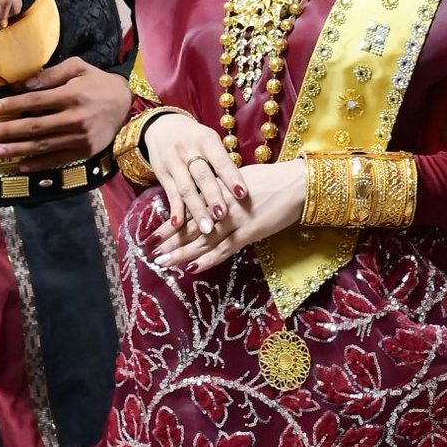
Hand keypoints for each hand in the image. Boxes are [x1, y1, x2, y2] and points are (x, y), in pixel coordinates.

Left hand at [0, 59, 134, 167]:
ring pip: (43, 146)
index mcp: (71, 95)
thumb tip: (25, 85)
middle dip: (9, 131)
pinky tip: (20, 166)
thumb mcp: (77, 67)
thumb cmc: (97, 82)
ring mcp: (80, 138)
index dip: (13, 105)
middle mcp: (75, 118)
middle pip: (35, 127)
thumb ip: (51, 74)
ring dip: (17, 150)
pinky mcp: (84, 152)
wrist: (125, 103)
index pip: (36, 101)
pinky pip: (57, 160)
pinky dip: (38, 165)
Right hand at [142, 112, 247, 236]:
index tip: (242, 194)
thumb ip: (223, 163)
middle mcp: (188, 150)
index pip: (220, 161)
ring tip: (207, 229)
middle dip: (213, 197)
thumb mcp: (210, 142)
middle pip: (202, 176)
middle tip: (223, 216)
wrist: (163, 127)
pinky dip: (175, 209)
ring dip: (196, 209)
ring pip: (186, 188)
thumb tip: (243, 190)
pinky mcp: (161, 174)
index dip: (231, 177)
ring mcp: (173, 162)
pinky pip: (170, 193)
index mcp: (206, 140)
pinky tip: (179, 224)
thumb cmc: (196, 140)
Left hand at [152, 160, 306, 273]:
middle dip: (169, 240)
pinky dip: (208, 259)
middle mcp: (222, 206)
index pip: (188, 210)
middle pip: (190, 226)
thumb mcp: (239, 179)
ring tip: (163, 263)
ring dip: (182, 253)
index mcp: (218, 191)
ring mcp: (235, 221)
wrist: (296, 185)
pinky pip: (224, 249)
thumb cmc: (271, 179)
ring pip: (202, 240)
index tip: (153, 234)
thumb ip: (220, 189)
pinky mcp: (249, 233)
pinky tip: (193, 267)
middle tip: (150, 252)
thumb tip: (205, 196)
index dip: (170, 224)